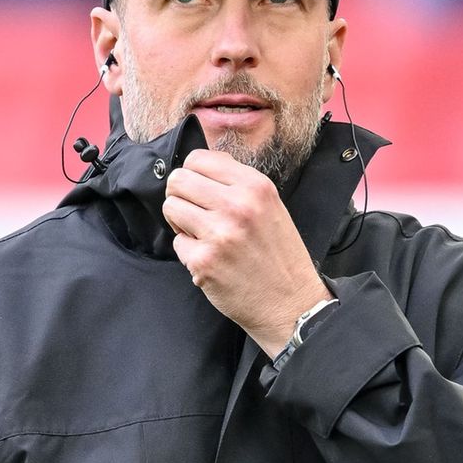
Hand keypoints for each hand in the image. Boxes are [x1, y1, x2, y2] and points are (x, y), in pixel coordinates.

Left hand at [163, 149, 331, 354]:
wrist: (291, 304)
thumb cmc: (279, 255)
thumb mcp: (270, 205)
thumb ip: (237, 183)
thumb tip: (200, 165)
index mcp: (255, 186)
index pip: (198, 159)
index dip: (192, 174)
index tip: (200, 190)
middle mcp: (237, 205)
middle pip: (178, 180)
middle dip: (181, 196)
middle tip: (196, 214)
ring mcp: (218, 233)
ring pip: (170, 207)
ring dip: (181, 222)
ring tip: (203, 235)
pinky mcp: (203, 261)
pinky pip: (177, 242)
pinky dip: (189, 251)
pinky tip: (211, 260)